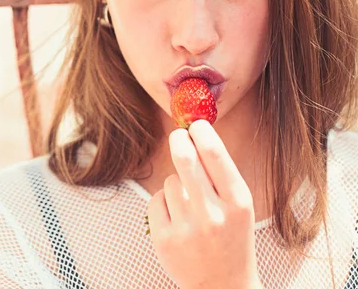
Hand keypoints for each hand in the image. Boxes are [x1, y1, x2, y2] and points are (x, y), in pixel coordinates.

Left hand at [147, 119, 261, 288]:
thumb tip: (195, 130)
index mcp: (238, 202)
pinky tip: (177, 219)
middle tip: (178, 136)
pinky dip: (164, 202)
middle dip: (178, 141)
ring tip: (190, 204)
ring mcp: (187, 230)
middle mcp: (213, 216)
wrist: (223, 286)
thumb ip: (220, 171)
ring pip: (171, 181)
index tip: (195, 124)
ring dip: (177, 183)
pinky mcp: (164, 241)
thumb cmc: (231, 235)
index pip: (214, 154)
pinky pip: (156, 199)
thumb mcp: (239, 205)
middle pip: (185, 160)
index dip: (201, 131)